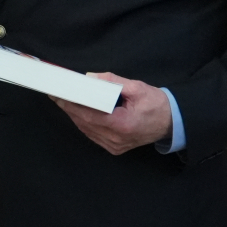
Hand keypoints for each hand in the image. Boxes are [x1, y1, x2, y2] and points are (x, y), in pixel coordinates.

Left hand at [55, 74, 171, 155]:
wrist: (171, 123)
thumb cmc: (156, 104)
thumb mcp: (137, 87)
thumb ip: (113, 82)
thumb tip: (90, 77)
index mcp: (122, 124)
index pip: (89, 114)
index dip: (72, 104)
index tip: (59, 94)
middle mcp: (116, 139)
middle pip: (84, 122)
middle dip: (69, 107)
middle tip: (55, 94)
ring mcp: (114, 146)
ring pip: (86, 130)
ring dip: (74, 115)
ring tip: (63, 100)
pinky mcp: (114, 148)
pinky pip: (93, 135)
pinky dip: (83, 123)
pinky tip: (77, 112)